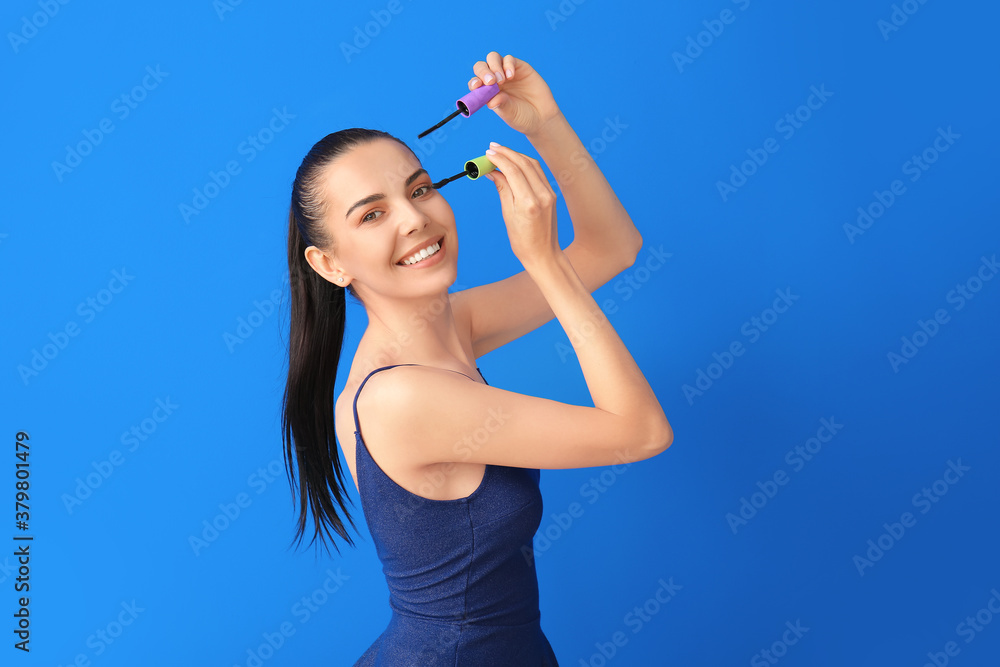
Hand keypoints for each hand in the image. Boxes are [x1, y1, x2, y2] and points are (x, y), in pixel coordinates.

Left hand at [469, 52, 560, 137]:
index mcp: (487, 92)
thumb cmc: (522, 117)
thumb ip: (500, 104)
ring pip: (493, 58)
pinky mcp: (520, 67)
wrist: (542, 117)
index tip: (476, 86)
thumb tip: (490, 101)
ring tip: (501, 80)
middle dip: (483, 72)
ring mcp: (506, 72)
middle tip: (490, 82)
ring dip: (494, 66)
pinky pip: (509, 59)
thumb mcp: (509, 114)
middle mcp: (495, 80)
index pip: (475, 82)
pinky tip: (511, 76)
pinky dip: (508, 64)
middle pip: (482, 66)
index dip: (474, 82)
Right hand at [482, 143, 559, 266]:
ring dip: (516, 155)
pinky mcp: (552, 194)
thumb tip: (493, 171)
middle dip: (507, 153)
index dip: (499, 159)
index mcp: (528, 202)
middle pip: (524, 163)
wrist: (544, 254)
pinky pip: (538, 173)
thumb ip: (503, 189)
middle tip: (492, 148)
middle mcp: (542, 195)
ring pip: (533, 165)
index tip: (488, 153)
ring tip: (501, 152)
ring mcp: (550, 193)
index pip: (513, 171)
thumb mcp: (508, 215)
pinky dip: (525, 164)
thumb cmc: (523, 241)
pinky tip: (515, 163)